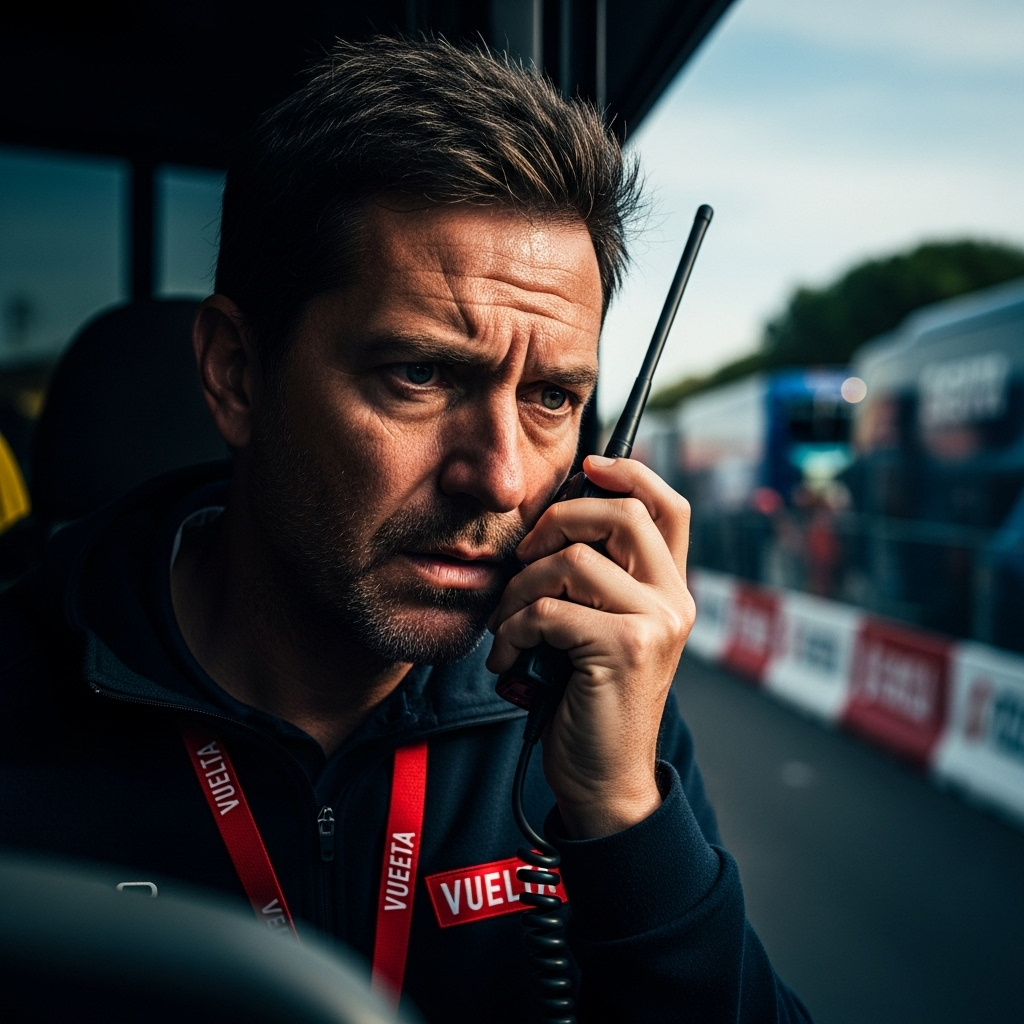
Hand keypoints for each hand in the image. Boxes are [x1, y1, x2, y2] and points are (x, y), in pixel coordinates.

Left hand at [486, 455, 695, 838]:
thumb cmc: (591, 700)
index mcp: (671, 589)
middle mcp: (674, 600)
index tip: (588, 465)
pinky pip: (547, 610)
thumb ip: (598, 581)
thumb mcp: (603, 631)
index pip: (668, 505)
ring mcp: (655, 623)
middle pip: (620, 514)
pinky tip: (509, 659)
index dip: (630, 471)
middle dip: (556, 522)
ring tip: (507, 625)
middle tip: (525, 559)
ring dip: (520, 589)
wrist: (606, 781)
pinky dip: (512, 631)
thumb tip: (554, 523)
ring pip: (571, 561)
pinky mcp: (623, 649)